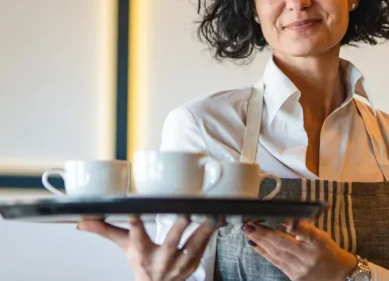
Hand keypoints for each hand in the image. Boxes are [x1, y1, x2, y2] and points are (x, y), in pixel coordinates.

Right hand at [78, 215, 217, 280]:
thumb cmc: (142, 262)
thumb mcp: (125, 246)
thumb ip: (107, 230)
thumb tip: (82, 221)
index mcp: (141, 253)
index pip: (136, 236)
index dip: (135, 224)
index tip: (136, 211)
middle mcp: (160, 260)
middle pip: (169, 244)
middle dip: (178, 230)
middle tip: (185, 214)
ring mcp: (178, 264)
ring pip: (192, 247)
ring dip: (203, 232)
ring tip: (211, 216)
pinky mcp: (193, 264)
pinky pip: (204, 248)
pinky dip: (211, 235)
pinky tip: (218, 220)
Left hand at [241, 220, 357, 280]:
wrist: (339, 277)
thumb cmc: (330, 253)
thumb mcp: (322, 236)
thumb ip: (305, 228)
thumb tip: (286, 220)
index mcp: (318, 243)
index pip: (305, 232)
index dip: (294, 225)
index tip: (282, 218)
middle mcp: (309, 257)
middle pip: (283, 244)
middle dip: (264, 234)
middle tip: (249, 225)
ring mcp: (301, 269)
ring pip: (277, 254)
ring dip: (260, 242)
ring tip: (248, 232)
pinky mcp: (295, 277)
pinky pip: (277, 263)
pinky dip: (265, 253)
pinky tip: (255, 245)